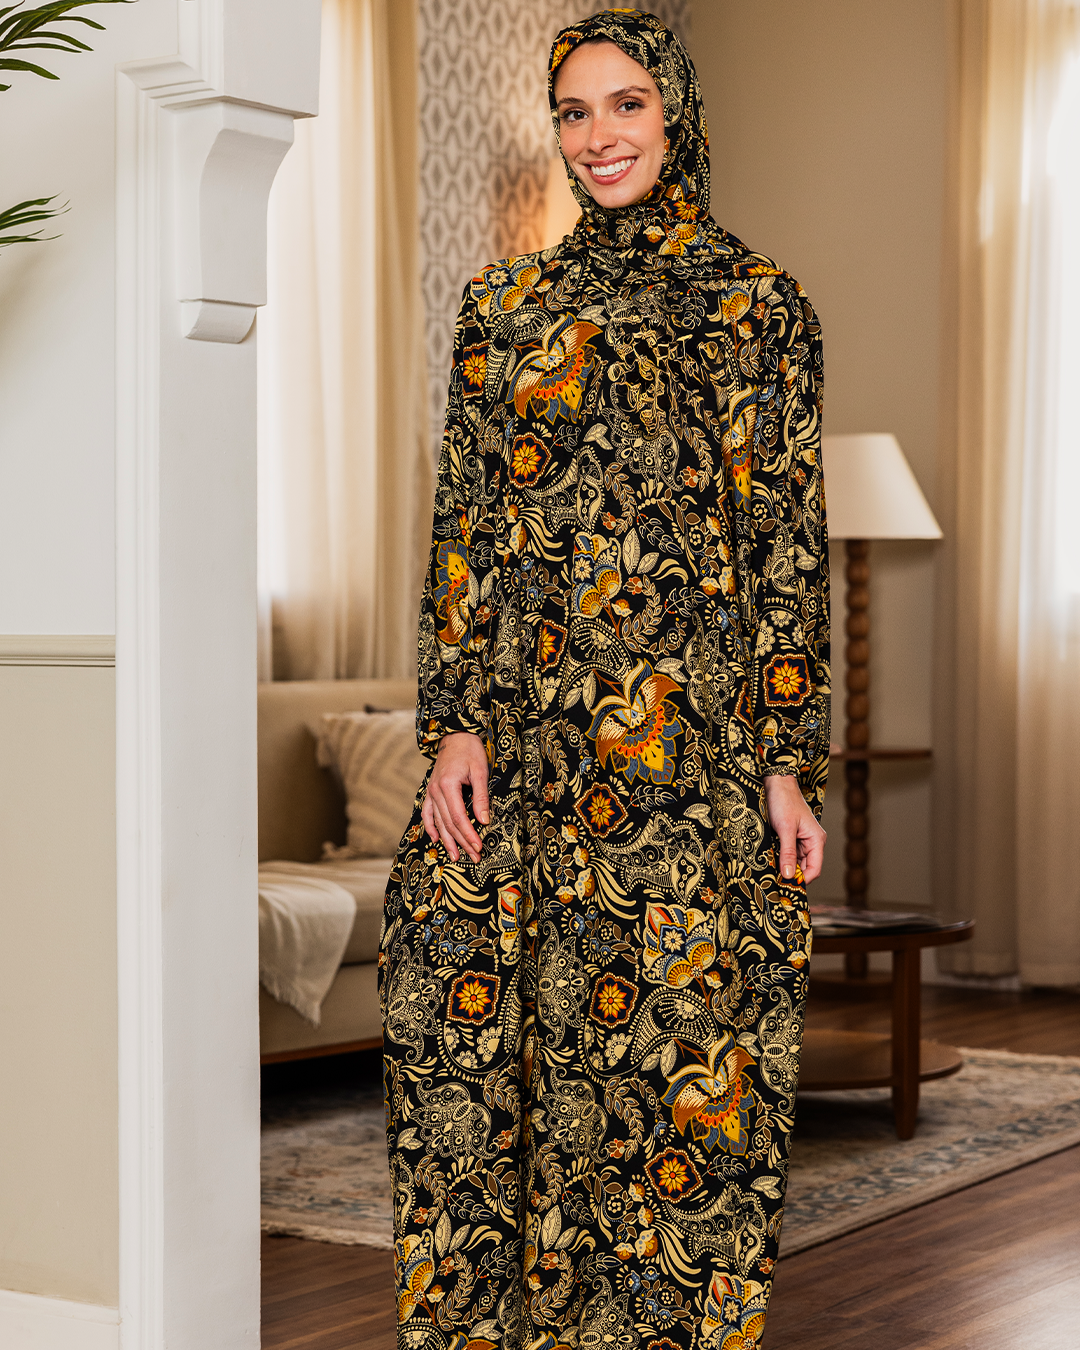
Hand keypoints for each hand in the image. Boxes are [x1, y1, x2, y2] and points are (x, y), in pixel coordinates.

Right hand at [421, 732, 489, 862]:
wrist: (456, 736)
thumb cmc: (470, 751)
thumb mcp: (480, 771)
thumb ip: (481, 797)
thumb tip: (484, 821)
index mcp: (448, 785)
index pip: (458, 817)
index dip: (468, 834)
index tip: (478, 847)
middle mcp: (436, 791)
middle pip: (449, 823)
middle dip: (462, 842)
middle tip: (474, 857)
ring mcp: (431, 792)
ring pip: (438, 822)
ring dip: (447, 841)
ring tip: (455, 856)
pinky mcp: (431, 791)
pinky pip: (428, 813)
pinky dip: (431, 827)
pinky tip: (436, 840)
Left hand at [762, 774, 825, 884]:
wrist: (776, 783)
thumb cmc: (783, 802)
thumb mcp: (784, 829)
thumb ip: (787, 853)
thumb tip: (789, 876)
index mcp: (817, 840)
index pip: (814, 869)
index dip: (802, 880)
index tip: (787, 887)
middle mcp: (812, 842)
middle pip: (805, 867)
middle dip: (792, 875)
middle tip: (775, 882)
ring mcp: (802, 840)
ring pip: (795, 862)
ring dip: (784, 867)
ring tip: (771, 872)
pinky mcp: (791, 837)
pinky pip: (788, 853)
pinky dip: (780, 858)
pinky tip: (771, 860)